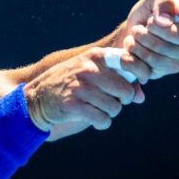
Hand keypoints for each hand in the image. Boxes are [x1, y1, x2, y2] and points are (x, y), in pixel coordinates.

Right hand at [23, 47, 144, 132]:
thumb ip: (119, 80)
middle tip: (112, 101)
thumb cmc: (72, 85)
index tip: (135, 83)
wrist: (38, 98)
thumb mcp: (93, 74)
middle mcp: (89, 68)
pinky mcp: (73, 105)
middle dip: (123, 100)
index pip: (130, 60)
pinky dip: (102, 122)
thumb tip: (141, 97)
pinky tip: (94, 119)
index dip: (141, 73)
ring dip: (111, 113)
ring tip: (99, 109)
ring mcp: (80, 86)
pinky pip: (103, 119)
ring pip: (115, 107)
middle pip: (125, 89)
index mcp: (96, 56)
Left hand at [117, 0, 178, 81]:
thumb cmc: (148, 13)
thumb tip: (165, 20)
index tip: (174, 9)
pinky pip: (147, 67)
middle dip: (153, 27)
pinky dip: (132, 55)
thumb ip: (162, 0)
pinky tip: (130, 48)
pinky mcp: (164, 72)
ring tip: (135, 34)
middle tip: (144, 24)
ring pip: (160, 53)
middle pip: (178, 36)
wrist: (130, 32)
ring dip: (140, 40)